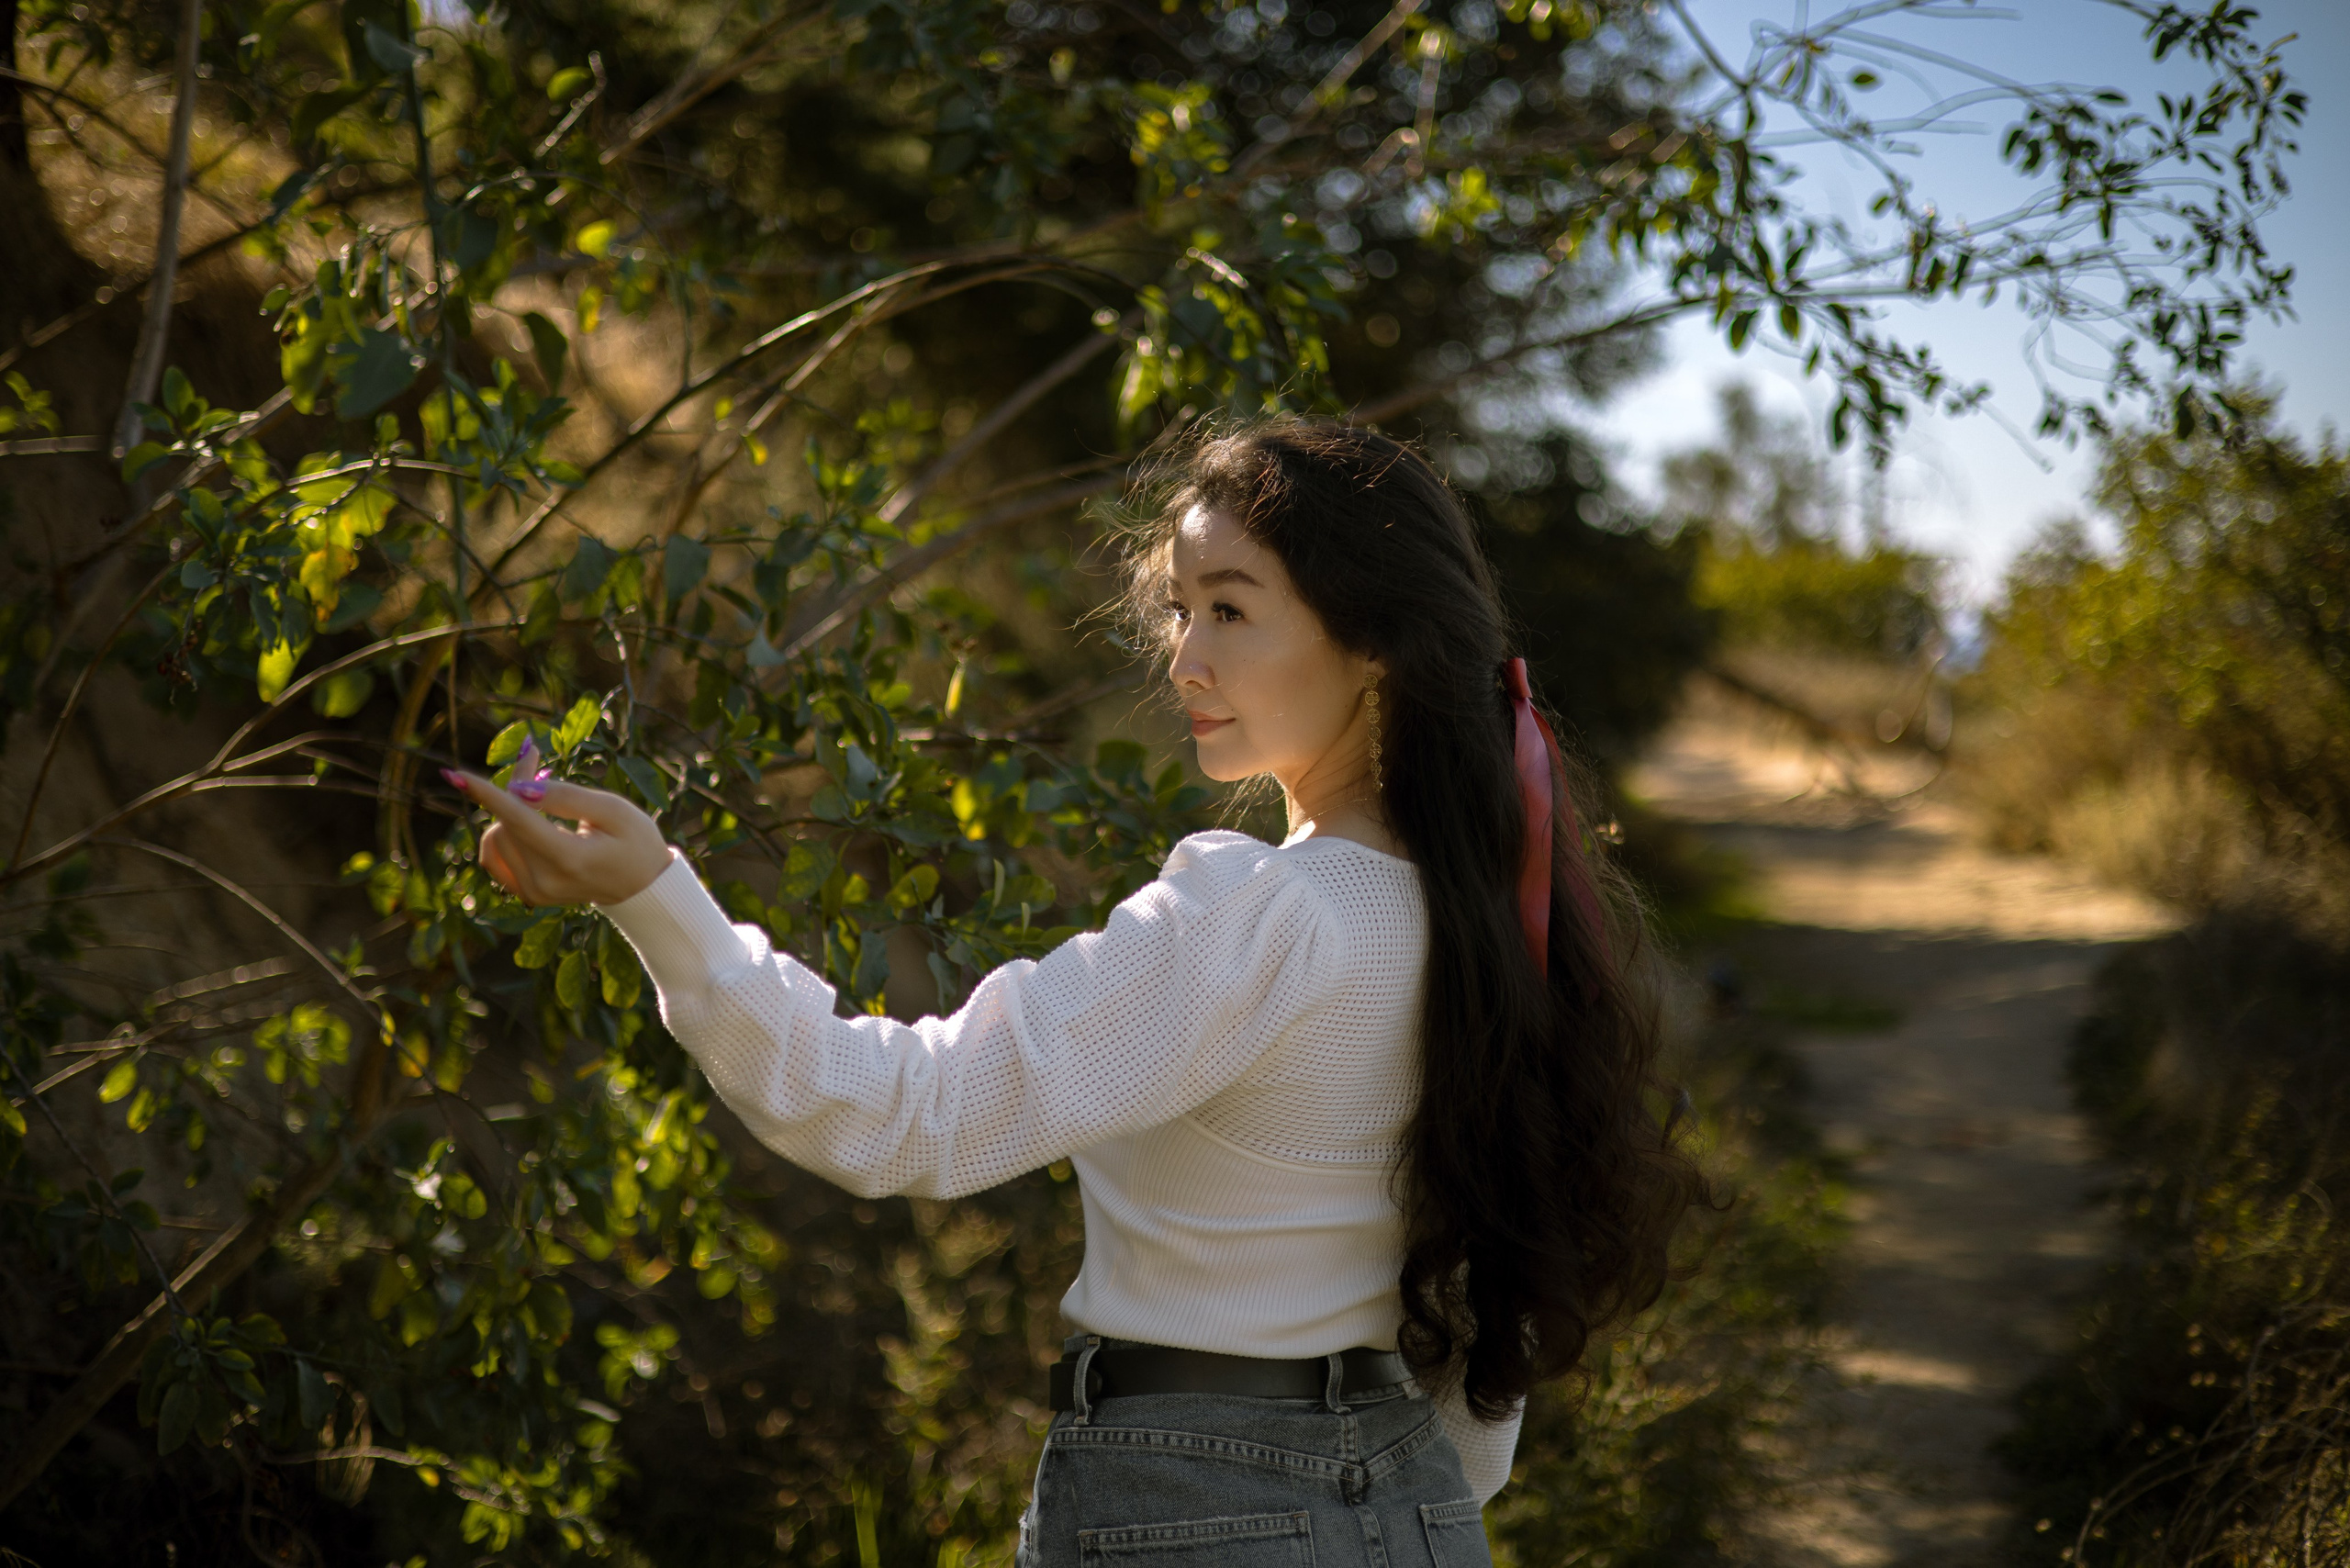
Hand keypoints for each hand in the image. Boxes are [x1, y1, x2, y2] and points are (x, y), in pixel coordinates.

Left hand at [443, 770, 673, 906]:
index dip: (487, 794)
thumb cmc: (635, 840)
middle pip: (506, 823)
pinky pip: (494, 855)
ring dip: (511, 811)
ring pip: (496, 836)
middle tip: (537, 760)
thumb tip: (519, 789)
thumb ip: (566, 797)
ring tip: (541, 798)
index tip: (454, 775)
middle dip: (516, 788)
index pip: (519, 821)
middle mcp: (545, 882)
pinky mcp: (525, 894)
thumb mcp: (614, 810)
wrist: (643, 886)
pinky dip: (505, 834)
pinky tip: (529, 826)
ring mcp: (533, 892)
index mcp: (570, 860)